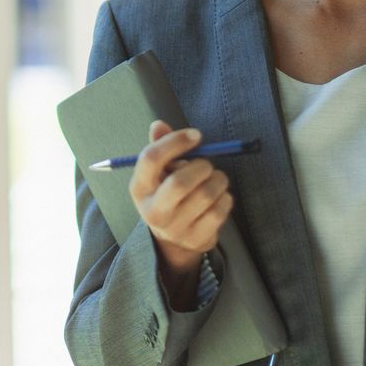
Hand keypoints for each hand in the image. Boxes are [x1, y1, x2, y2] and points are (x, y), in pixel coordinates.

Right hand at [129, 120, 233, 272]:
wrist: (172, 239)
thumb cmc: (167, 193)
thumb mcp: (159, 172)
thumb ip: (160, 146)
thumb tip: (158, 125)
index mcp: (139, 188)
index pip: (151, 159)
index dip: (176, 141)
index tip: (196, 135)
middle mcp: (152, 211)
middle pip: (180, 182)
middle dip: (201, 166)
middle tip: (207, 165)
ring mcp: (174, 229)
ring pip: (205, 195)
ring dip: (218, 180)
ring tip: (215, 179)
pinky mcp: (196, 240)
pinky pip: (219, 211)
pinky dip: (225, 198)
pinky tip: (220, 197)